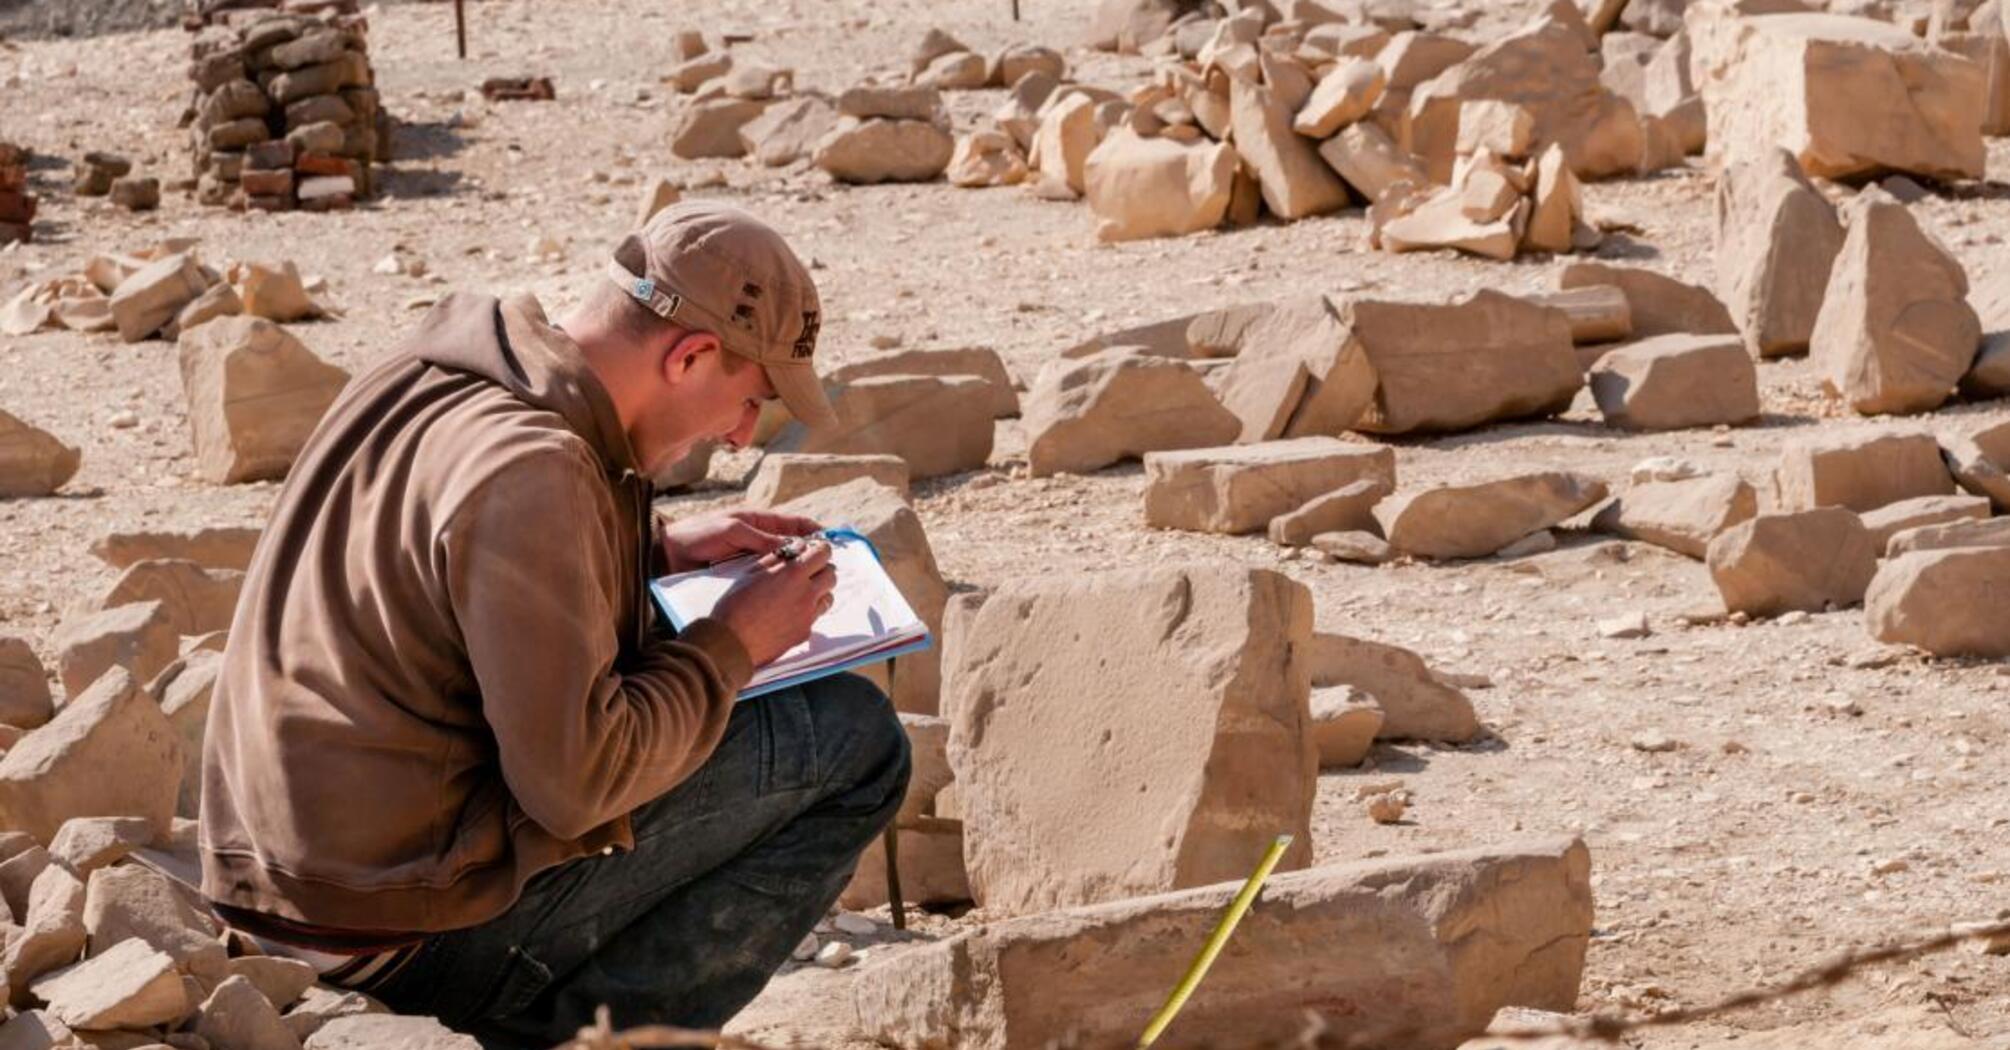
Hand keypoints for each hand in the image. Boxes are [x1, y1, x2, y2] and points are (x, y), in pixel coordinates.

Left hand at [658, 509, 821, 572]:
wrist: (668, 554)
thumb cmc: (698, 534)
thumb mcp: (732, 531)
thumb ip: (761, 539)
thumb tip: (793, 549)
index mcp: (759, 522)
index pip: (794, 524)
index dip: (815, 531)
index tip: (833, 541)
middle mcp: (759, 541)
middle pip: (792, 547)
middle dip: (811, 556)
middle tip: (830, 569)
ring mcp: (752, 560)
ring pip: (781, 567)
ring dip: (795, 574)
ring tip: (815, 586)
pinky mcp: (743, 578)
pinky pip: (766, 581)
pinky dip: (778, 587)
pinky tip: (789, 598)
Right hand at [711, 539, 837, 666]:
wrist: (731, 641)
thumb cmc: (735, 605)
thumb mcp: (752, 572)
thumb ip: (776, 558)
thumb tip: (793, 549)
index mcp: (793, 574)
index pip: (824, 553)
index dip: (820, 550)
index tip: (814, 551)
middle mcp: (806, 594)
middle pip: (831, 575)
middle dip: (822, 569)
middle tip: (807, 571)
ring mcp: (808, 615)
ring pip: (828, 597)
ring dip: (819, 591)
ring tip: (799, 593)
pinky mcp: (805, 632)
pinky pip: (816, 616)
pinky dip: (809, 611)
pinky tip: (790, 613)